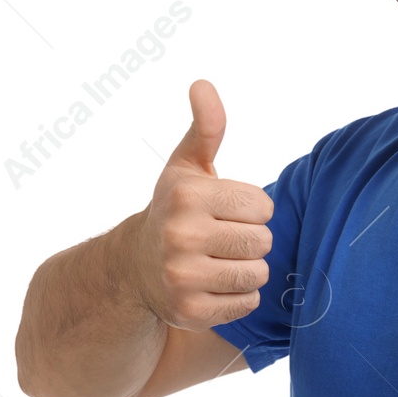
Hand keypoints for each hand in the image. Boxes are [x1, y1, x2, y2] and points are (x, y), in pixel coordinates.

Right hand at [129, 79, 273, 330]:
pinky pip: (247, 303)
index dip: (252, 209)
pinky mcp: (190, 311)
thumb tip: (203, 84)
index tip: (227, 211)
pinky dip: (238, 296)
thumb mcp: (187, 165)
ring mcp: (182, 277)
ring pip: (258, 274)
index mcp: (186, 195)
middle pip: (263, 242)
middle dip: (251, 239)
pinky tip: (214, 284)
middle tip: (223, 238)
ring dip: (248, 268)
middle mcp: (180, 235)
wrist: (134, 267)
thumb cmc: (175, 208)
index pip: (263, 207)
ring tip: (220, 260)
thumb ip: (207, 127)